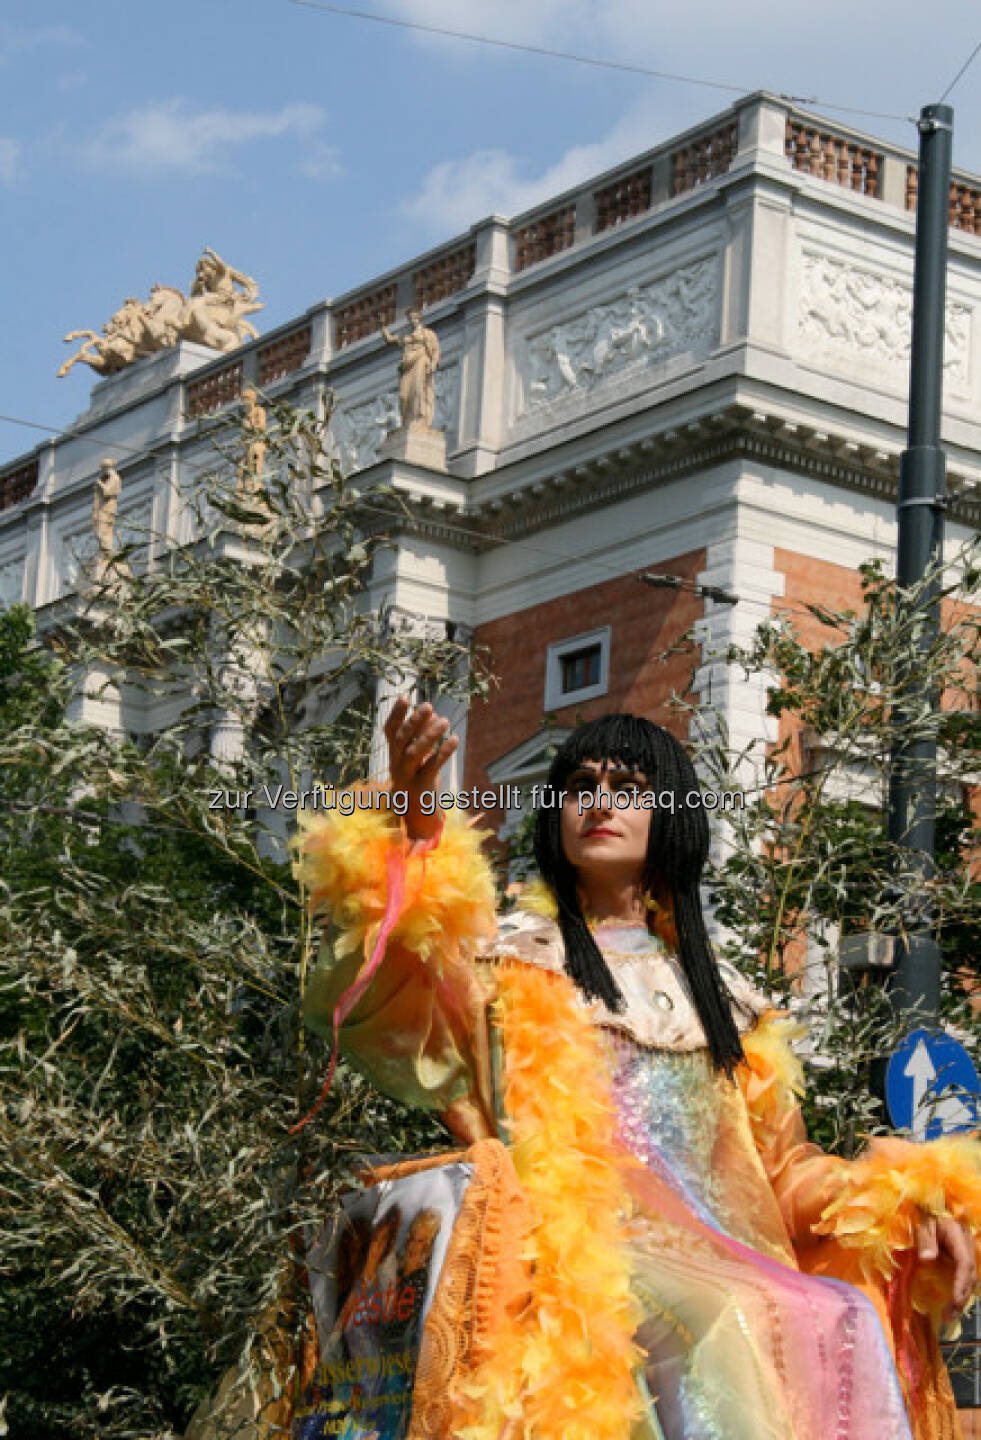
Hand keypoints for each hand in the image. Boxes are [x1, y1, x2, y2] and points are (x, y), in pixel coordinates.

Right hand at [384, 697, 458, 841]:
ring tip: (445, 721)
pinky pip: (431, 768)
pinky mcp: (422, 788)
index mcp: (394, 755)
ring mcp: (408, 777)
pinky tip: (454, 740)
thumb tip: (432, 712)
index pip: (389, 732)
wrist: (417, 818)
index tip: (404, 697)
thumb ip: (422, 735)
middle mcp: (397, 765)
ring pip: (414, 754)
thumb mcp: (419, 758)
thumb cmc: (418, 780)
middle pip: (401, 741)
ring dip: (429, 735)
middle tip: (428, 706)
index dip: (395, 715)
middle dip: (413, 722)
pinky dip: (442, 753)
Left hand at [916, 1215, 977, 1323]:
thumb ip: (925, 1239)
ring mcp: (967, 1250)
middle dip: (962, 1297)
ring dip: (962, 1296)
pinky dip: (961, 1289)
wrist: (929, 1204)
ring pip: (971, 1278)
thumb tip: (928, 1259)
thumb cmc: (924, 1213)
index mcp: (958, 1235)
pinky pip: (965, 1275)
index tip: (954, 1301)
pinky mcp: (963, 1255)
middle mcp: (967, 1245)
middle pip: (971, 1275)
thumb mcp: (921, 1223)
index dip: (961, 1284)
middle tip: (948, 1316)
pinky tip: (953, 1302)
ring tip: (950, 1315)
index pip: (964, 1263)